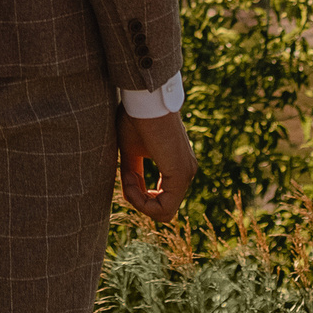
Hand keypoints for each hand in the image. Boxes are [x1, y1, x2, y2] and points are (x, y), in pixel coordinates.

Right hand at [117, 107, 195, 223]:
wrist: (144, 99)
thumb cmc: (136, 117)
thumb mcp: (130, 150)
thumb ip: (133, 172)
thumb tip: (129, 192)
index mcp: (176, 167)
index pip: (161, 200)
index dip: (138, 196)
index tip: (125, 176)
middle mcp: (186, 173)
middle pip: (163, 210)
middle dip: (139, 201)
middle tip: (126, 178)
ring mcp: (186, 174)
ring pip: (164, 213)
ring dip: (139, 201)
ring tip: (127, 177)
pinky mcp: (181, 174)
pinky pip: (163, 208)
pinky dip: (142, 202)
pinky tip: (130, 182)